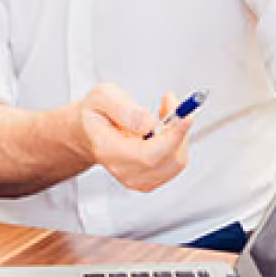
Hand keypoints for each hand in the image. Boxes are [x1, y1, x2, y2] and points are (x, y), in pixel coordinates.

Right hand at [76, 84, 192, 191]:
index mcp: (107, 149)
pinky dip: (177, 143)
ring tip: (164, 111)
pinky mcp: (149, 180)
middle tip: (174, 104)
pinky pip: (175, 163)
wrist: (90, 130)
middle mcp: (122, 170)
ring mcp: (136, 179)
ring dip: (178, 134)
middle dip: (178, 130)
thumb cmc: (96, 113)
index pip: (147, 154)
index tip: (185, 117)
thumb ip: (123, 108)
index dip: (171, 137)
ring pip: (175, 161)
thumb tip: (147, 124)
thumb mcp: (102, 96)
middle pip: (166, 159)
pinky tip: (163, 128)